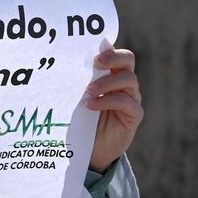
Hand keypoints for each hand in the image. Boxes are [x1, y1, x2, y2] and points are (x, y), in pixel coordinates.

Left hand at [85, 46, 142, 172]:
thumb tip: (63, 61)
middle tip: (96, 62)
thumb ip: (77, 79)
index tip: (93, 52)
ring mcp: (132, 97)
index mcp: (111, 72)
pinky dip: (107, 101)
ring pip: (128, 79)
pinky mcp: (134, 114)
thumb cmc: (81, 116)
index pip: (115, 52)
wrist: (91, 148)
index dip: (107, 49)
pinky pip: (126, 102)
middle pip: (128, 59)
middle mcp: (124, 81)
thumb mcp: (77, 96)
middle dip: (113, 57)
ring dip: (107, 82)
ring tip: (88, 91)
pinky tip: (91, 105)